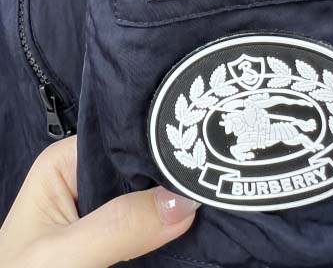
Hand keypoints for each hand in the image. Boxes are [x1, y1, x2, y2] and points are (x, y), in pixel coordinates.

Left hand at [0, 136, 198, 267]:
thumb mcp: (63, 255)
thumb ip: (118, 226)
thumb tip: (183, 200)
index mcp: (64, 163)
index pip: (120, 140)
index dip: (157, 147)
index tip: (195, 156)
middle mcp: (85, 178)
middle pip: (139, 168)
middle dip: (169, 178)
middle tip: (207, 180)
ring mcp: (101, 210)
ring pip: (149, 198)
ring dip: (173, 205)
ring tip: (207, 199)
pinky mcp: (115, 237)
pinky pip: (150, 225)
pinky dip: (169, 228)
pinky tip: (194, 223)